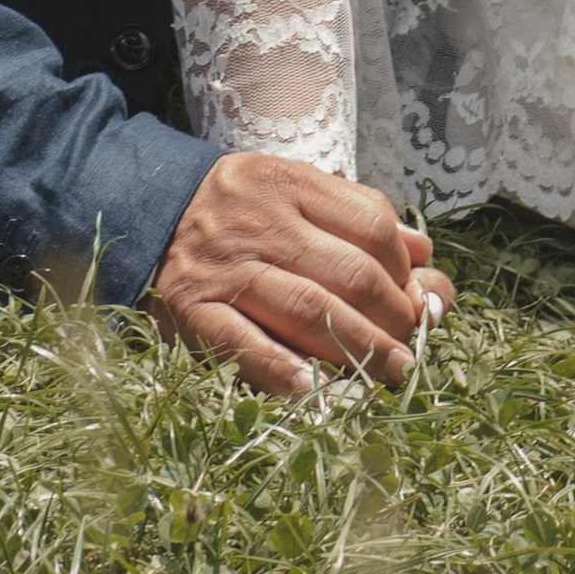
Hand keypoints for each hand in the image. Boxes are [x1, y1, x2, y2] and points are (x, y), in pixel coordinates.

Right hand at [146, 150, 452, 397]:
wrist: (150, 210)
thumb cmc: (240, 209)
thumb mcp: (295, 189)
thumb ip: (356, 215)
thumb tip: (424, 254)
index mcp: (289, 183)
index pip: (370, 224)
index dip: (404, 267)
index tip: (417, 297)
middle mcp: (260, 221)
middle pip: (347, 273)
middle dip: (392, 316)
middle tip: (411, 347)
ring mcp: (225, 268)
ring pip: (307, 310)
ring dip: (358, 348)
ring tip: (391, 371)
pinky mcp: (191, 309)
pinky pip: (241, 343)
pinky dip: (281, 369)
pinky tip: (316, 391)